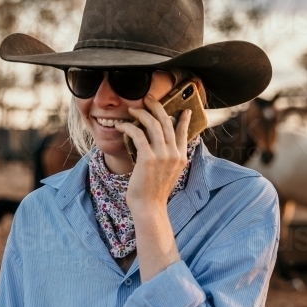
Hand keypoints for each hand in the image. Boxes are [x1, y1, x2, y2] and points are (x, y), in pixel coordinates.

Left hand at [114, 95, 191, 212]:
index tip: (184, 110)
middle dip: (157, 107)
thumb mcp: (169, 173)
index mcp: (181, 157)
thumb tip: (164, 145)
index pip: (184, 133)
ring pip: (153, 125)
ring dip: (142, 114)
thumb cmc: (155, 191)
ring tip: (133, 110)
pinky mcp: (148, 158)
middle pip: (167, 123)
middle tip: (149, 99)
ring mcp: (162, 155)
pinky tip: (122, 125)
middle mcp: (174, 154)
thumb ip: (170, 158)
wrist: (150, 207)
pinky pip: (138, 134)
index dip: (183, 119)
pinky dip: (129, 127)